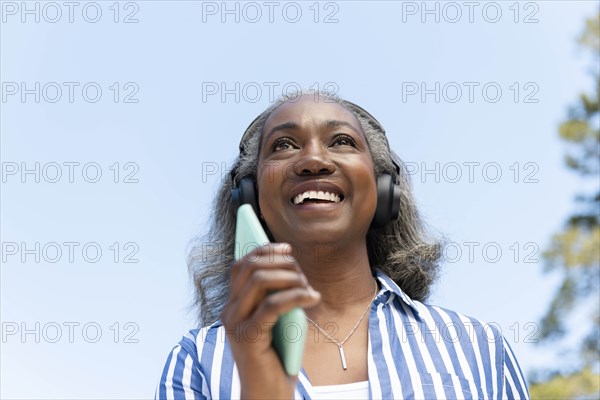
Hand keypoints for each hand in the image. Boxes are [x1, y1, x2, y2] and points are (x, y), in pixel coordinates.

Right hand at [221, 243, 320, 398]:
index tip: (288, 248)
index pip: (242, 265)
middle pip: (249, 267)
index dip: (264, 250)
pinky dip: (296, 296)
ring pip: (258, 281)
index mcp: (233, 305)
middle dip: (280, 263)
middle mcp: (229, 312)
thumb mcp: (278, 320)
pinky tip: (314, 297)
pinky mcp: (248, 338)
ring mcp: (235, 325)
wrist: (268, 396)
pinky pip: (272, 305)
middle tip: (302, 274)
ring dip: (290, 278)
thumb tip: (291, 268)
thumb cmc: (278, 358)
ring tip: (308, 288)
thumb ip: (276, 296)